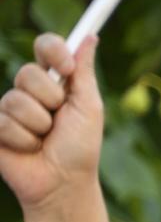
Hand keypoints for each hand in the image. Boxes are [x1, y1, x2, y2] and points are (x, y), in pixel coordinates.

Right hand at [0, 35, 102, 213]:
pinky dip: (24, 140)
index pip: (45, 47)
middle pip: (28, 73)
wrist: (64, 183)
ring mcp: (9, 108)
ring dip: (38, 126)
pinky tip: (29, 149)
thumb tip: (90, 37)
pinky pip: (5, 122)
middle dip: (49, 101)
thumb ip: (84, 72)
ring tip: (44, 140)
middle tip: (58, 121)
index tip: (66, 67)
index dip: (53, 51)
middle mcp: (29, 91)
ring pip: (16, 100)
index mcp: (55, 81)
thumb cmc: (80, 148)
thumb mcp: (89, 108)